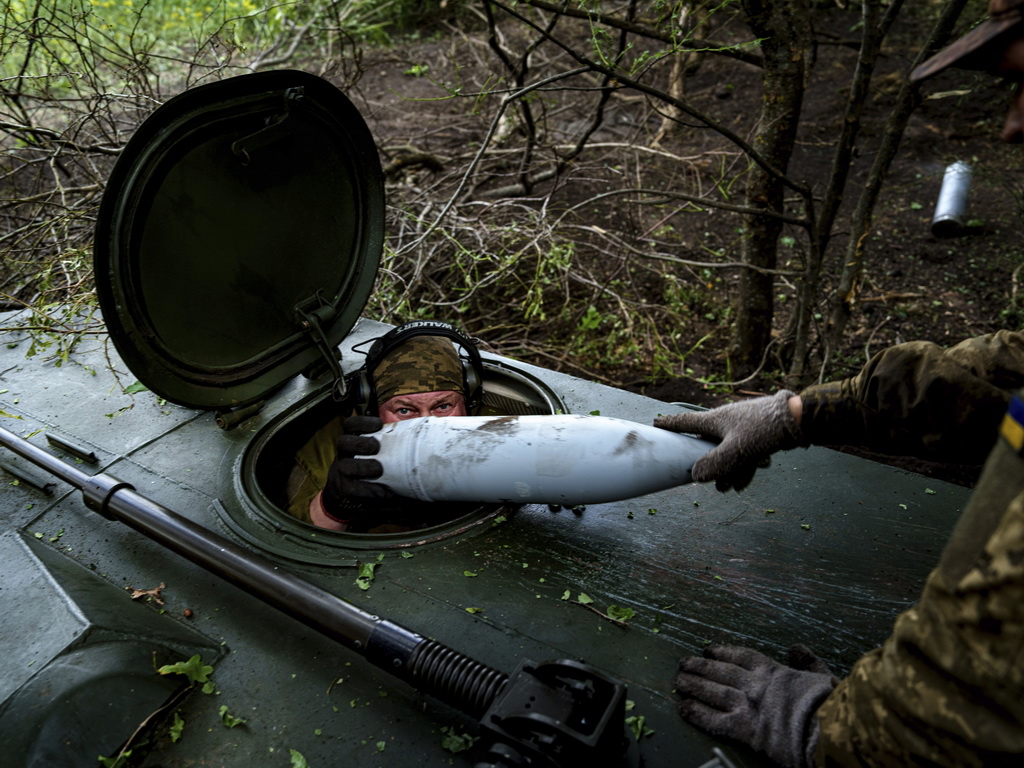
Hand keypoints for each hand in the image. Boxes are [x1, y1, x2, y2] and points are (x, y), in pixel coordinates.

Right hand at [321, 416, 396, 519]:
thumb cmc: (379, 464)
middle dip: (360, 444)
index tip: (378, 424)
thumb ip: (395, 443)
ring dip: (361, 467)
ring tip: (378, 470)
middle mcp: (345, 453)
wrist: (361, 490)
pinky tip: (382, 492)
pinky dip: (367, 490)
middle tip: (375, 448)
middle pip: (344, 442)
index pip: (351, 425)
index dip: (362, 422)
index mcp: (354, 439)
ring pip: (344, 465)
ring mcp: (342, 470)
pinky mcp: (344, 488)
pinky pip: (350, 489)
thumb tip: (422, 435)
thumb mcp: (385, 451)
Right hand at [654, 390, 803, 490]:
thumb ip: (714, 465)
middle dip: (709, 465)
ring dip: (730, 471)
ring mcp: (742, 426)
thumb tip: (695, 476)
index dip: (670, 425)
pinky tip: (755, 473)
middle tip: (710, 481)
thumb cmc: (764, 430)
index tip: (656, 423)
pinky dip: (746, 464)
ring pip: (728, 451)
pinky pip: (745, 451)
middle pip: (708, 445)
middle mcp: (726, 421)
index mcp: (715, 420)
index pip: (685, 423)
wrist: (799, 419)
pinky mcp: (757, 432)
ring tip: (733, 487)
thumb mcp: (737, 451)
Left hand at [674, 644, 836, 767]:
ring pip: (712, 691)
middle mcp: (755, 685)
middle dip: (700, 667)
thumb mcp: (821, 675)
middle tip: (683, 664)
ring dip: (693, 685)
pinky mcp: (744, 729)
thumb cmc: (829, 704)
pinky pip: (714, 720)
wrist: (828, 730)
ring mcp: (747, 705)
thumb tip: (797, 648)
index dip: (722, 651)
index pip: (741, 656)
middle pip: (720, 672)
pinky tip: (684, 709)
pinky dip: (697, 714)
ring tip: (679, 681)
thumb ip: (807, 661)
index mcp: (773, 670)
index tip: (708, 649)